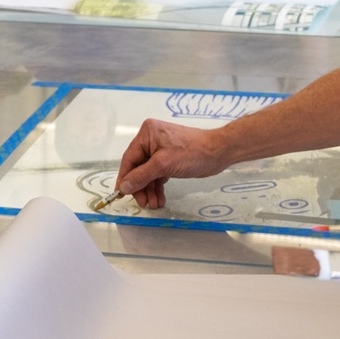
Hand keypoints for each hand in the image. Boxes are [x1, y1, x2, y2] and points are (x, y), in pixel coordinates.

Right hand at [114, 118, 231, 209]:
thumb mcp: (163, 165)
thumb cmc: (191, 153)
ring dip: (150, 190)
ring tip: (154, 204)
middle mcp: (151, 140)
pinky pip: (158, 174)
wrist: (218, 152)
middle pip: (138, 168)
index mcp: (146, 134)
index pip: (129, 159)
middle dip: (140, 187)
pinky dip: (158, 187)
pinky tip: (160, 198)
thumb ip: (141, 176)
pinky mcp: (169, 159)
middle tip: (144, 203)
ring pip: (148, 173)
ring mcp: (161, 150)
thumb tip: (123, 187)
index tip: (121, 195)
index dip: (125, 178)